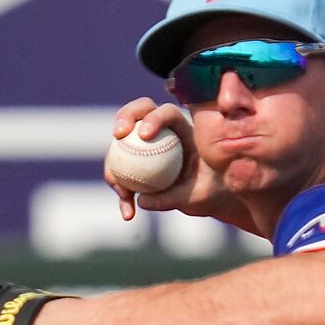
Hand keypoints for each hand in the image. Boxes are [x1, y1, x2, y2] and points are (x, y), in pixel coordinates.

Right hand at [108, 98, 200, 220]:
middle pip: (140, 112)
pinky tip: (128, 212)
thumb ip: (174, 196)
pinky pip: (124, 173)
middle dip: (125, 117)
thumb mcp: (198, 196)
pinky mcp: (138, 161)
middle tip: (117, 135)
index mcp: (184, 129)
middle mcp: (163, 130)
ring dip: (114, 165)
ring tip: (118, 190)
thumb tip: (143, 200)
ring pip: (123, 146)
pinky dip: (123, 192)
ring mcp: (147, 144)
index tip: (145, 135)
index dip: (154, 117)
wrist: (210, 198)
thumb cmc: (211, 191)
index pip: (168, 113)